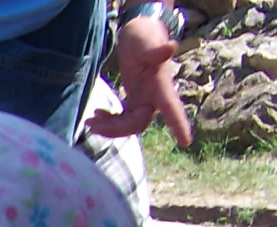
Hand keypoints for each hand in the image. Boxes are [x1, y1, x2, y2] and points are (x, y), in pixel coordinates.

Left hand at [86, 15, 191, 145]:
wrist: (138, 36)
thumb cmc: (144, 36)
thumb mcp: (146, 41)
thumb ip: (155, 49)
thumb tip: (171, 46)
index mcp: (161, 86)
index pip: (172, 108)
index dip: (179, 124)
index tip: (186, 142)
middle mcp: (155, 97)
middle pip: (138, 124)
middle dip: (115, 129)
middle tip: (91, 124)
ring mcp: (144, 101)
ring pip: (129, 126)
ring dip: (109, 128)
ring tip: (90, 121)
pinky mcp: (135, 101)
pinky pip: (123, 120)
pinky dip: (109, 121)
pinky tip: (97, 115)